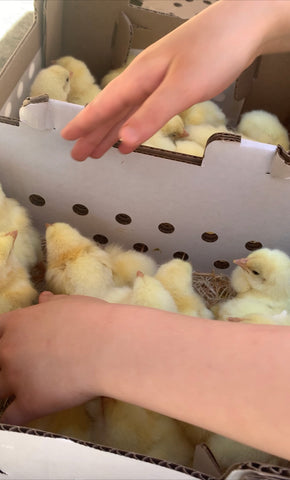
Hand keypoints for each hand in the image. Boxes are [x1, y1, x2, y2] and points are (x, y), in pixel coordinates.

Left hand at [0, 292, 111, 424]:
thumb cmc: (91, 319)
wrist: (107, 347)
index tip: (11, 348)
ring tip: (17, 396)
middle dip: (4, 368)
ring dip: (4, 394)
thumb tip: (43, 298)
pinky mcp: (29, 403)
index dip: (2, 341)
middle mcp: (9, 350)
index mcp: (17, 324)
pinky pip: (9, 417)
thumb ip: (51, 303)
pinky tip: (21, 417)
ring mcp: (16, 378)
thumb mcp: (70, 304)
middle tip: (21, 371)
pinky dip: (12, 419)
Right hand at [61, 0, 275, 159]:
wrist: (245, 27)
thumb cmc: (215, 51)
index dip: (87, 123)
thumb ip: (152, 114)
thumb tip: (124, 139)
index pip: (106, 104)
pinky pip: (144, 109)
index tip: (69, 138)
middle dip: (94, 133)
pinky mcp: (172, 84)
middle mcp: (144, 79)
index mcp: (141, 77)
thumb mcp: (182, 87)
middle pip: (112, 110)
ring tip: (96, 150)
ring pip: (127, 111)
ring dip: (110, 131)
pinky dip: (133, 124)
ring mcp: (158, 81)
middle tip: (78, 154)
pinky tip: (129, 135)